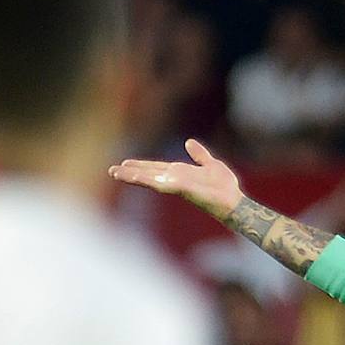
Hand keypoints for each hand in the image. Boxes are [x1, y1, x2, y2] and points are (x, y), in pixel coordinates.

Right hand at [109, 139, 242, 219]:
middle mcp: (175, 179)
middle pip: (148, 173)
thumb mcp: (211, 164)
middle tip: (111, 170)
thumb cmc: (224, 187)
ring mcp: (175, 184)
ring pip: (149, 178)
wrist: (232, 202)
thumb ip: (199, 155)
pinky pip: (159, 182)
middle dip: (130, 172)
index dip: (140, 165)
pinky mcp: (178, 188)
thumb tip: (189, 142)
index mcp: (180, 173)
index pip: (156, 168)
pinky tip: (132, 176)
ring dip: (132, 176)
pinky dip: (144, 179)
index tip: (125, 163)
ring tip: (115, 173)